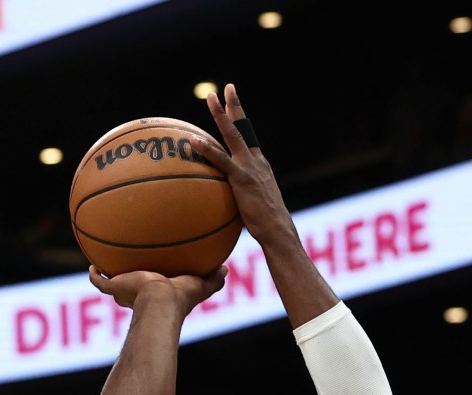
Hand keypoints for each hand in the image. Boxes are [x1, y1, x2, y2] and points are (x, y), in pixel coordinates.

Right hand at [87, 262, 225, 312]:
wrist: (161, 301)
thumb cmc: (180, 297)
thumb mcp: (201, 285)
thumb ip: (213, 279)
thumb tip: (225, 268)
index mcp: (156, 296)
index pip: (152, 292)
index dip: (152, 286)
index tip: (152, 278)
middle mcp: (138, 297)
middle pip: (131, 292)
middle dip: (128, 284)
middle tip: (129, 270)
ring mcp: (124, 293)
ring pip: (113, 286)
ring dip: (110, 278)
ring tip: (106, 264)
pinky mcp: (114, 287)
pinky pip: (99, 282)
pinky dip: (94, 275)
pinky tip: (92, 265)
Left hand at [198, 83, 294, 241]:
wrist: (277, 230)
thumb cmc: (265, 224)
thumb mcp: (253, 205)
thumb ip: (240, 196)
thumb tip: (225, 201)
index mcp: (259, 164)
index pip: (248, 137)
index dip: (241, 120)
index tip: (234, 105)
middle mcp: (256, 160)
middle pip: (244, 127)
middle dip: (235, 106)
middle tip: (227, 88)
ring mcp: (249, 167)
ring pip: (233, 134)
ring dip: (221, 115)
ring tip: (211, 98)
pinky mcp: (241, 178)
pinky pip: (221, 160)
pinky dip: (207, 149)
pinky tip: (194, 140)